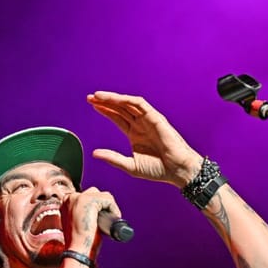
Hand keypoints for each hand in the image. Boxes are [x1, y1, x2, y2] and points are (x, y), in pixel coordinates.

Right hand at [60, 187, 119, 256]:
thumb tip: (99, 212)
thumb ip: (85, 214)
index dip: (99, 208)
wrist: (78, 251)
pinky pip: (108, 200)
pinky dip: (114, 210)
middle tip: (105, 222)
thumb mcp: (79, 224)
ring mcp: (78, 198)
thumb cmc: (80, 243)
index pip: (89, 196)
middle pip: (96, 194)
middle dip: (105, 206)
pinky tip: (111, 221)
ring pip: (104, 196)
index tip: (101, 220)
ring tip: (108, 223)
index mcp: (66, 202)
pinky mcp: (88, 201)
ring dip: (110, 208)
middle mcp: (70, 197)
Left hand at [87, 91, 202, 187]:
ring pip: (128, 104)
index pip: (117, 117)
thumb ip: (113, 158)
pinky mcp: (156, 118)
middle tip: (90, 97)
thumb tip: (95, 153)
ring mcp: (148, 120)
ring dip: (113, 98)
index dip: (105, 110)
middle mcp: (141, 125)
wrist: (177, 171)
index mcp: (135, 134)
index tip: (92, 105)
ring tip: (98, 96)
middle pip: (120, 108)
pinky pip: (140, 104)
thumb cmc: (159, 170)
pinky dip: (127, 100)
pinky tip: (116, 99)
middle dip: (105, 101)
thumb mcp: (130, 166)